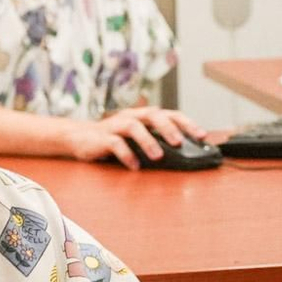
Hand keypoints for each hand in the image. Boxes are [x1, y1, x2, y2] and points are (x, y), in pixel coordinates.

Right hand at [68, 107, 208, 168]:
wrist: (79, 138)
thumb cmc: (115, 140)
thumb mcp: (138, 140)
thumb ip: (157, 143)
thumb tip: (184, 155)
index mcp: (144, 116)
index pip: (170, 114)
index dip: (187, 123)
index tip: (201, 135)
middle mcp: (132, 117)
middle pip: (153, 115)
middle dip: (169, 128)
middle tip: (179, 143)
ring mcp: (115, 126)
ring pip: (133, 127)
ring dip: (148, 141)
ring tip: (158, 156)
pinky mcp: (101, 138)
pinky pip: (115, 144)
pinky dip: (126, 155)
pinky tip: (135, 166)